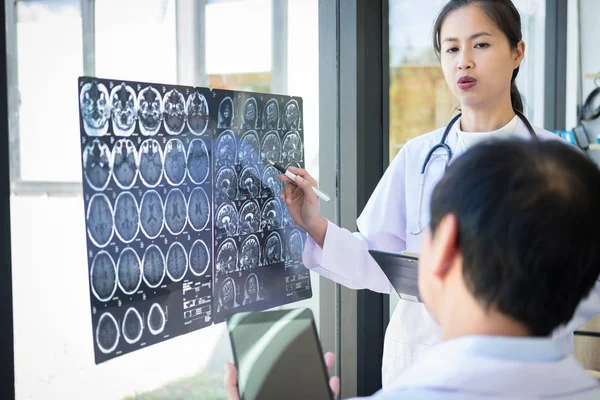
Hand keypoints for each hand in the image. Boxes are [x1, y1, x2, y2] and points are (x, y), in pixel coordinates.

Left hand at [224, 352, 339, 399]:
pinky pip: (324, 398)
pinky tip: (331, 383)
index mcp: (269, 395)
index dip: (286, 359)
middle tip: (314, 351)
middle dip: (309, 363)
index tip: (290, 347)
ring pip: (315, 387)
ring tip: (326, 362)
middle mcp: (288, 397)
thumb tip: (229, 366)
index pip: (279, 375)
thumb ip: (233, 389)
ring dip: (323, 373)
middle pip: (300, 378)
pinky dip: (331, 391)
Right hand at [279, 167, 327, 246]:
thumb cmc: (312, 211)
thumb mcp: (311, 198)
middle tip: (281, 177)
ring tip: (288, 199)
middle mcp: (303, 186)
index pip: (302, 174)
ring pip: (287, 185)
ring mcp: (296, 191)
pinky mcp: (290, 196)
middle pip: (293, 177)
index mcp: (310, 184)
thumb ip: (305, 186)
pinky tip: (285, 200)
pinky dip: (283, 195)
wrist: (307, 222)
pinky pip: (284, 192)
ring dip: (286, 191)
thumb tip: (298, 177)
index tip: (289, 170)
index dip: (295, 170)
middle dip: (287, 177)